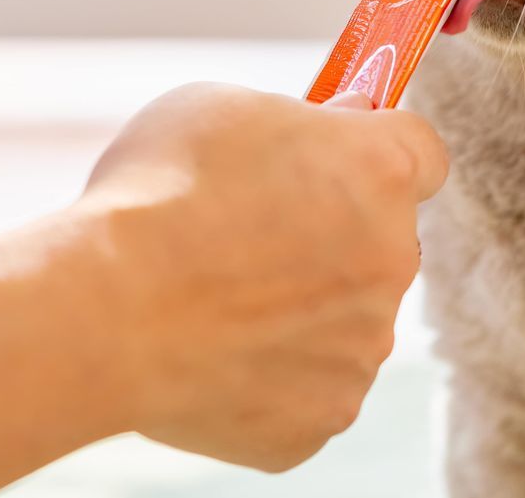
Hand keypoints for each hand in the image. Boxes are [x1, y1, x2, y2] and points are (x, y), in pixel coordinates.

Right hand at [74, 83, 447, 470]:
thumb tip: (327, 130)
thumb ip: (296, 121)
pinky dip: (270, 374)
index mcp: (381, 170)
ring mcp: (364, 347)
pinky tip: (212, 353)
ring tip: (213, 300)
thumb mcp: (223, 108)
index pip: (424, 155)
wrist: (101, 313)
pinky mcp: (325, 415)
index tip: (343, 160)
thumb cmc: (152, 198)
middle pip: (381, 243)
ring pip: (345, 320)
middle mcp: (394, 259)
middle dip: (332, 237)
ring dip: (301, 310)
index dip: (379, 153)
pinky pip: (308, 385)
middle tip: (250, 238)